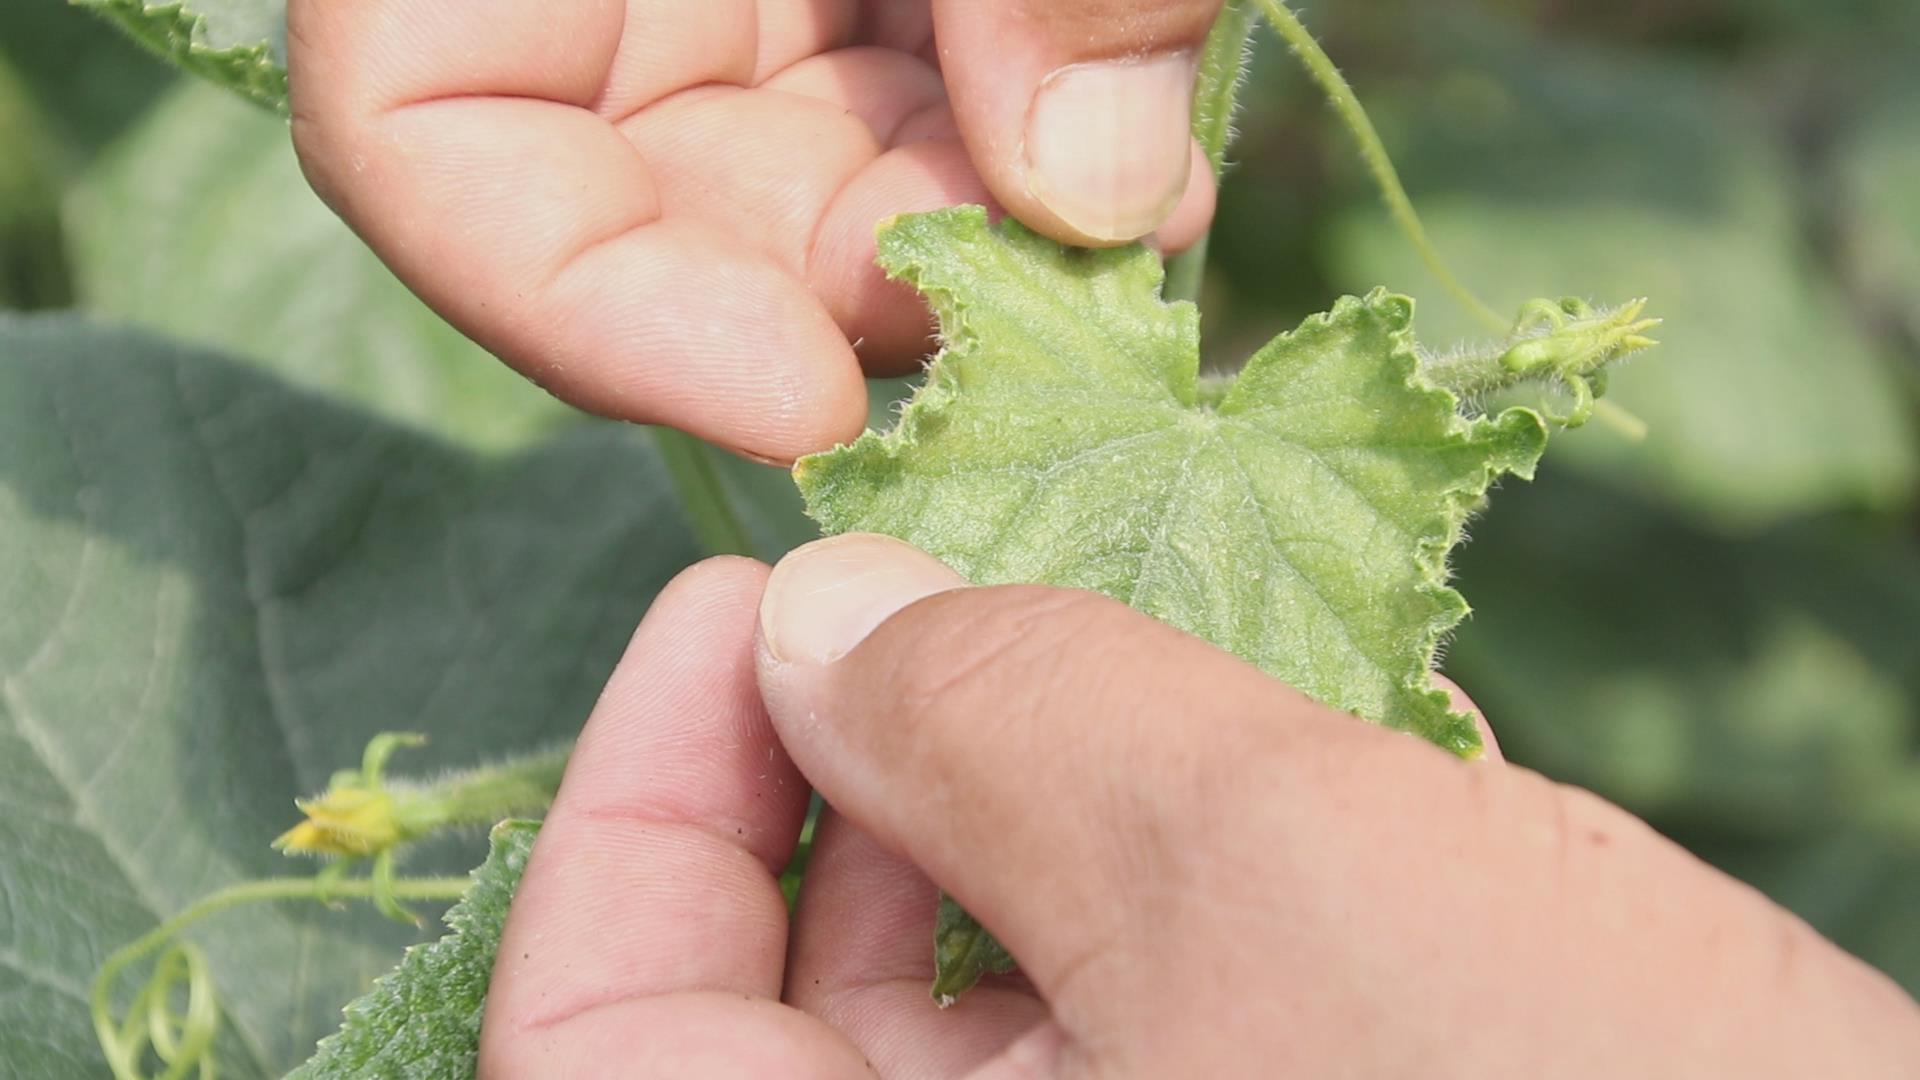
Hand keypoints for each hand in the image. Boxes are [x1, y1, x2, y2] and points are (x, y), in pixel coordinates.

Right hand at [286, 0, 1222, 462]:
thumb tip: (1098, 189)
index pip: (415, 134)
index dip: (585, 305)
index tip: (807, 396)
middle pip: (653, 211)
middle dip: (859, 295)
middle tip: (1049, 317)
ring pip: (801, 193)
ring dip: (971, 248)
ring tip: (1127, 221)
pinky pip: (901, 123)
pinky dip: (1014, 169)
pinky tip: (1126, 166)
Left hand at [480, 535, 1919, 1076]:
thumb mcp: (1269, 884)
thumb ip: (1010, 723)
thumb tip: (812, 617)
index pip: (601, 1043)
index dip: (635, 805)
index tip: (742, 602)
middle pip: (788, 1012)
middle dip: (866, 773)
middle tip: (975, 585)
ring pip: (973, 1010)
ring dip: (1036, 810)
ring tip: (1146, 663)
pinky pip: (1130, 1030)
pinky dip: (1160, 885)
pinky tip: (1261, 775)